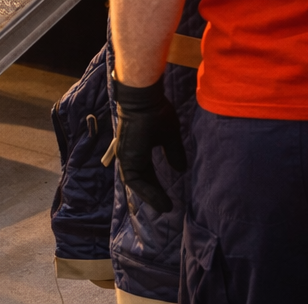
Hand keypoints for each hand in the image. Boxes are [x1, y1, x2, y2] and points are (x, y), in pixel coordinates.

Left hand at [113, 79, 188, 212]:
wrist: (144, 99)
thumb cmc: (156, 112)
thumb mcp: (169, 136)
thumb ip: (173, 152)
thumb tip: (181, 169)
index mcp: (138, 149)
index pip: (145, 173)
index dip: (155, 186)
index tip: (168, 198)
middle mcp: (130, 154)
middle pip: (141, 180)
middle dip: (154, 194)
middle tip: (167, 206)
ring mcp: (126, 156)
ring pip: (137, 183)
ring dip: (151, 196)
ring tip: (165, 207)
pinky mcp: (126, 157)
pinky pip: (134, 181)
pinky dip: (147, 191)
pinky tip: (160, 200)